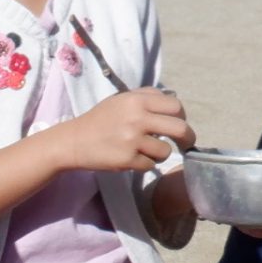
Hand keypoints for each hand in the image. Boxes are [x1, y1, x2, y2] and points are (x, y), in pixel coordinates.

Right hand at [59, 88, 194, 172]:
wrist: (74, 141)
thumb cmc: (100, 119)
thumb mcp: (122, 99)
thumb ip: (147, 97)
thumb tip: (173, 105)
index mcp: (137, 100)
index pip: (175, 106)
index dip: (182, 117)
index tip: (180, 124)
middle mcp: (137, 118)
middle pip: (180, 129)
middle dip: (187, 138)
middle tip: (186, 144)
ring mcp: (132, 140)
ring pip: (165, 151)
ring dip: (160, 153)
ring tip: (146, 151)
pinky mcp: (127, 159)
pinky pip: (150, 165)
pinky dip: (144, 164)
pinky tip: (132, 158)